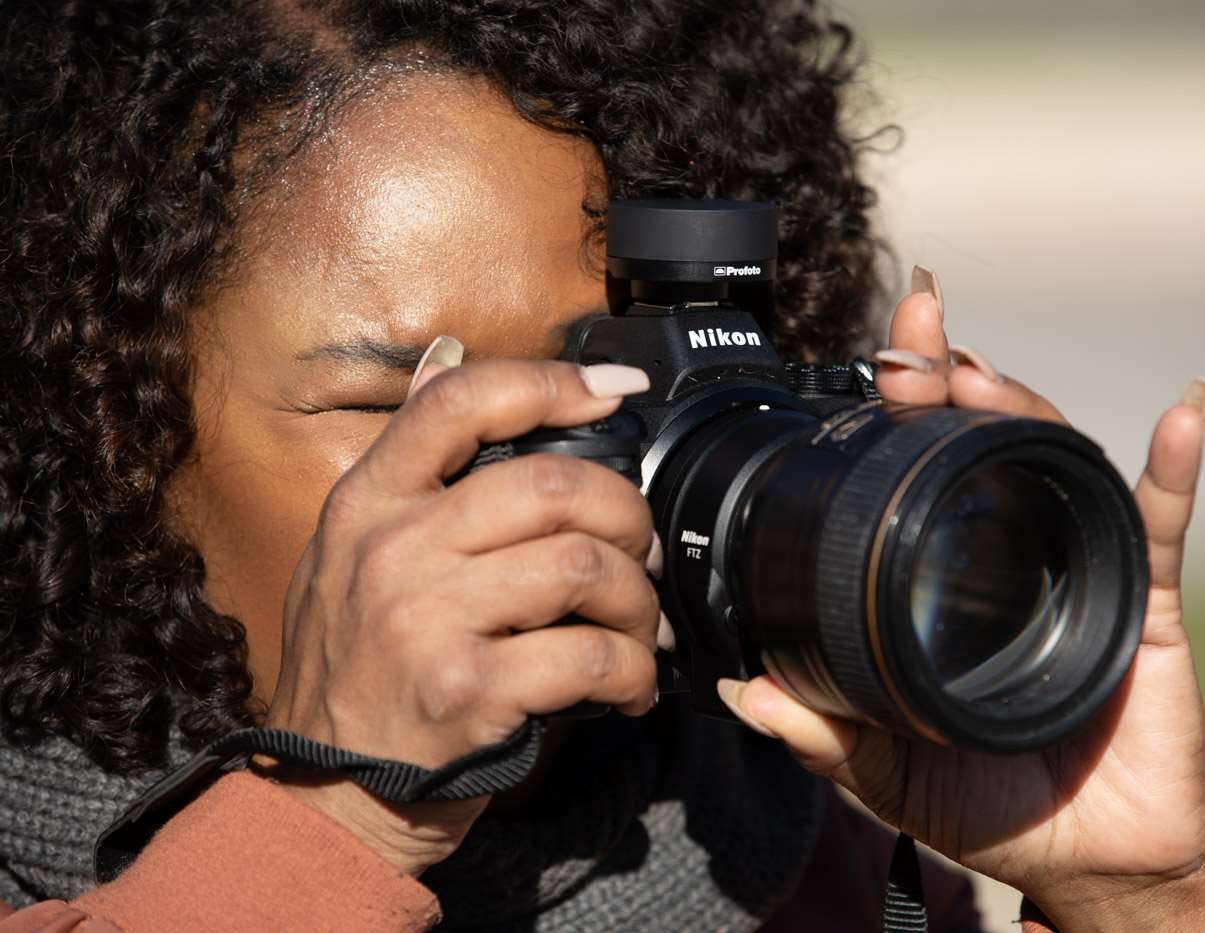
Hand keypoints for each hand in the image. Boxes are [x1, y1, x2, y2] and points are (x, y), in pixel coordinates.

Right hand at [263, 340, 665, 875]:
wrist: (325, 799)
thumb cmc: (354, 672)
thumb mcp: (348, 553)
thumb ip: (407, 464)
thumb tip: (448, 358)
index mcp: (366, 502)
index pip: (460, 403)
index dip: (552, 381)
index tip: (616, 390)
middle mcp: (391, 549)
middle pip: (552, 485)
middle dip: (626, 515)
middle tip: (641, 553)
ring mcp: (425, 618)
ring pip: (584, 566)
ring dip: (637, 600)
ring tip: (638, 627)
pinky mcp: (466, 689)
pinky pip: (590, 656)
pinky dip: (633, 670)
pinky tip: (629, 686)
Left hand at [718, 269, 1204, 931]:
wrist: (1087, 860)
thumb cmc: (991, 805)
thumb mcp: (884, 772)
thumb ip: (822, 735)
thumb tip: (744, 691)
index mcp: (951, 579)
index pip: (922, 474)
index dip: (901, 411)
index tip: (876, 354)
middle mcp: (1015, 557)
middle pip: (989, 446)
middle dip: (952, 380)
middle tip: (915, 339)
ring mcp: (1081, 570)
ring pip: (1058, 467)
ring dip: (1025, 408)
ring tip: (979, 377)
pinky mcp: (1147, 605)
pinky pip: (1160, 529)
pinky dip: (1172, 471)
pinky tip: (1181, 416)